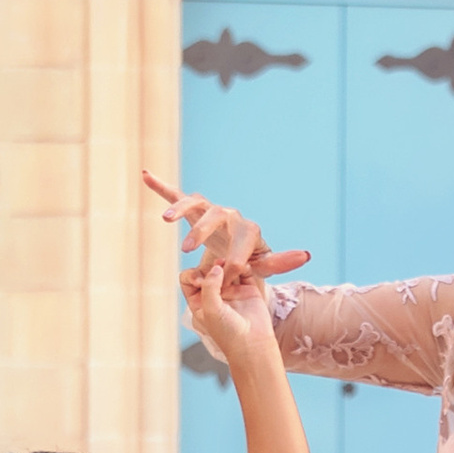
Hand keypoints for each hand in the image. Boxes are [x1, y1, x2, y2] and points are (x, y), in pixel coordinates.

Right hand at [143, 172, 308, 280]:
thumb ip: (281, 262)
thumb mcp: (264, 265)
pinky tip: (146, 175)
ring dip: (181, 208)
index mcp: (248, 229)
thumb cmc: (250, 259)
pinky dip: (161, 186)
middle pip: (216, 216)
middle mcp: (228, 215)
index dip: (234, 260)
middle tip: (188, 248)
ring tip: (166, 219)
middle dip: (202, 231)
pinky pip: (176, 194)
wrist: (235, 248)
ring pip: (195, 203)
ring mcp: (209, 210)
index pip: (241, 241)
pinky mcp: (193, 209)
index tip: (227, 277)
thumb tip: (307, 254)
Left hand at [181, 254, 280, 368]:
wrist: (252, 344)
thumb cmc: (227, 333)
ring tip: (230, 264)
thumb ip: (209, 286)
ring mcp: (231, 291)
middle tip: (218, 267)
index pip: (188, 279)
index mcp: (198, 302)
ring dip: (227, 262)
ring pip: (225, 268)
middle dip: (211, 266)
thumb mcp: (210, 310)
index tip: (201, 281)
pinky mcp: (248, 289)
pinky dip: (243, 265)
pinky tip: (243, 267)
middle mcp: (214, 295)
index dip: (192, 275)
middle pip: (207, 270)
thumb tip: (216, 267)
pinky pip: (244, 271)